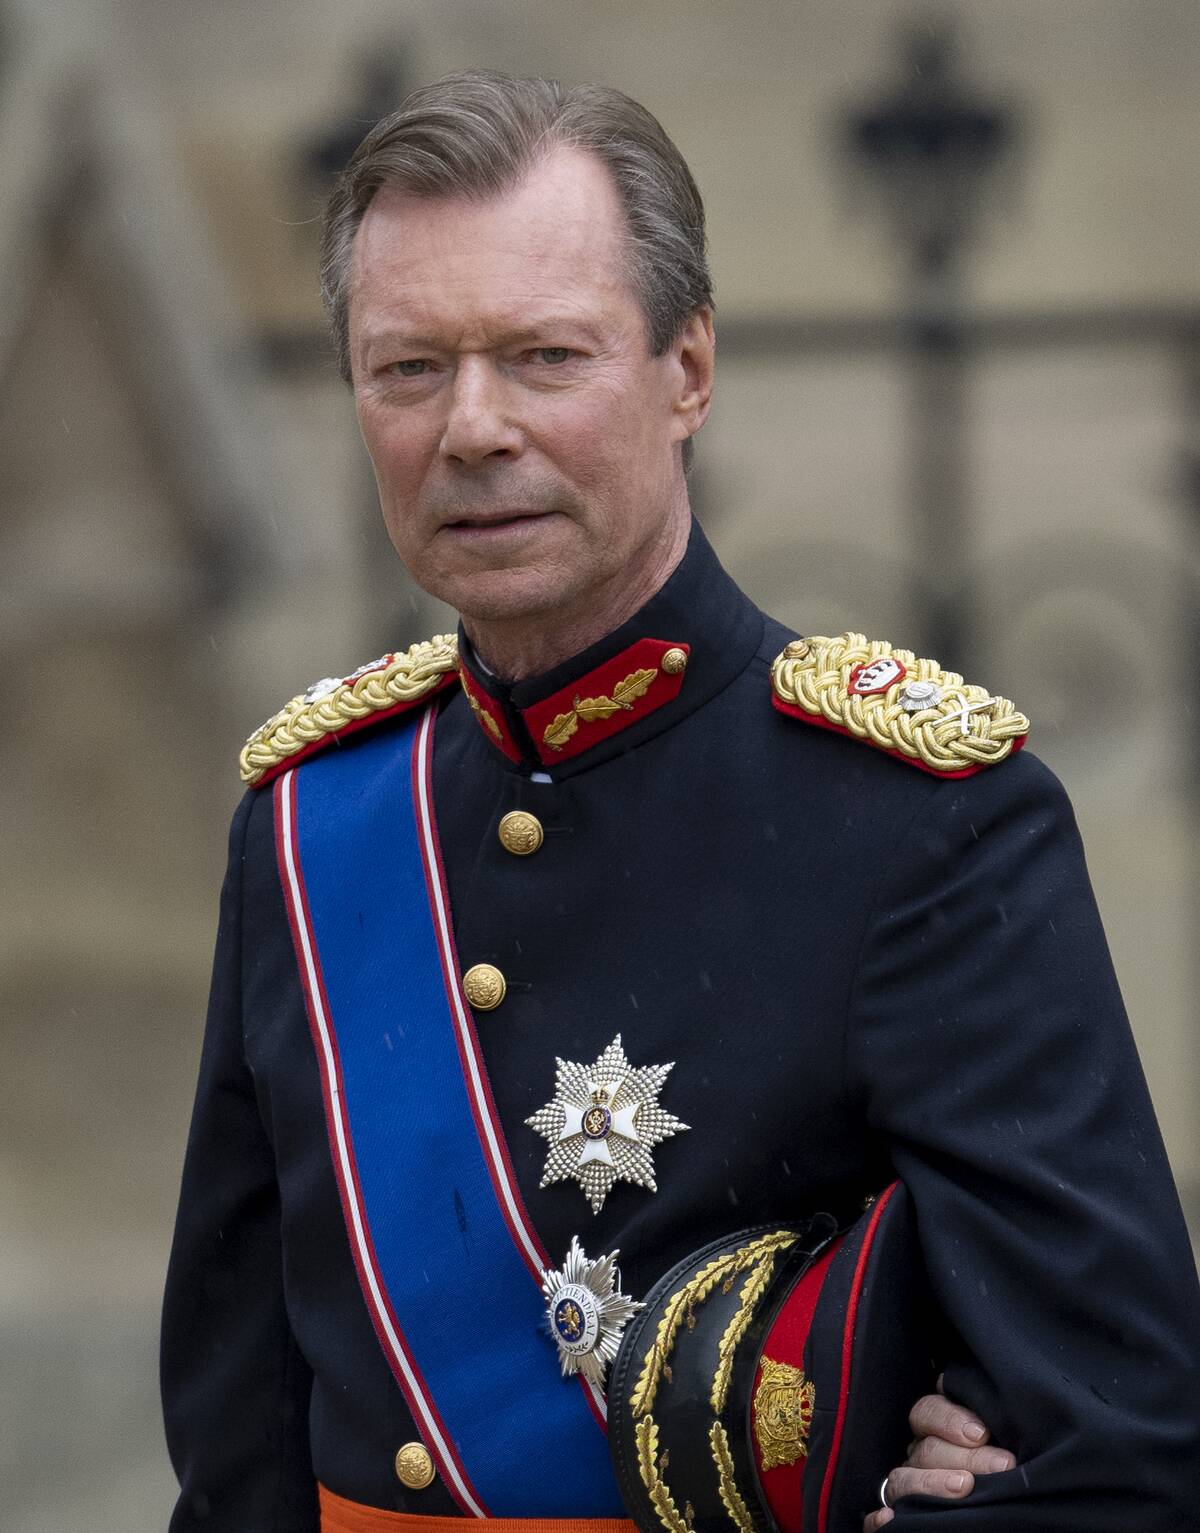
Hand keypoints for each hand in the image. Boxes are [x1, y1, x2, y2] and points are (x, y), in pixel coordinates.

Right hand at [862, 1377, 1015, 1529]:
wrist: (1008, 1518)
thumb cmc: (1003, 1470)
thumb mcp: (996, 1442)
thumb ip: (987, 1430)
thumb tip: (991, 1423)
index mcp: (936, 1431)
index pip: (927, 1412)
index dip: (950, 1419)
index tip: (981, 1432)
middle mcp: (918, 1456)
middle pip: (925, 1448)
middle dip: (966, 1456)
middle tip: (1002, 1464)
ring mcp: (908, 1486)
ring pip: (901, 1479)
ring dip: (931, 1483)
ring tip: (966, 1487)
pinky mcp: (899, 1517)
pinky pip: (873, 1520)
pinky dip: (879, 1520)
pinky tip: (889, 1518)